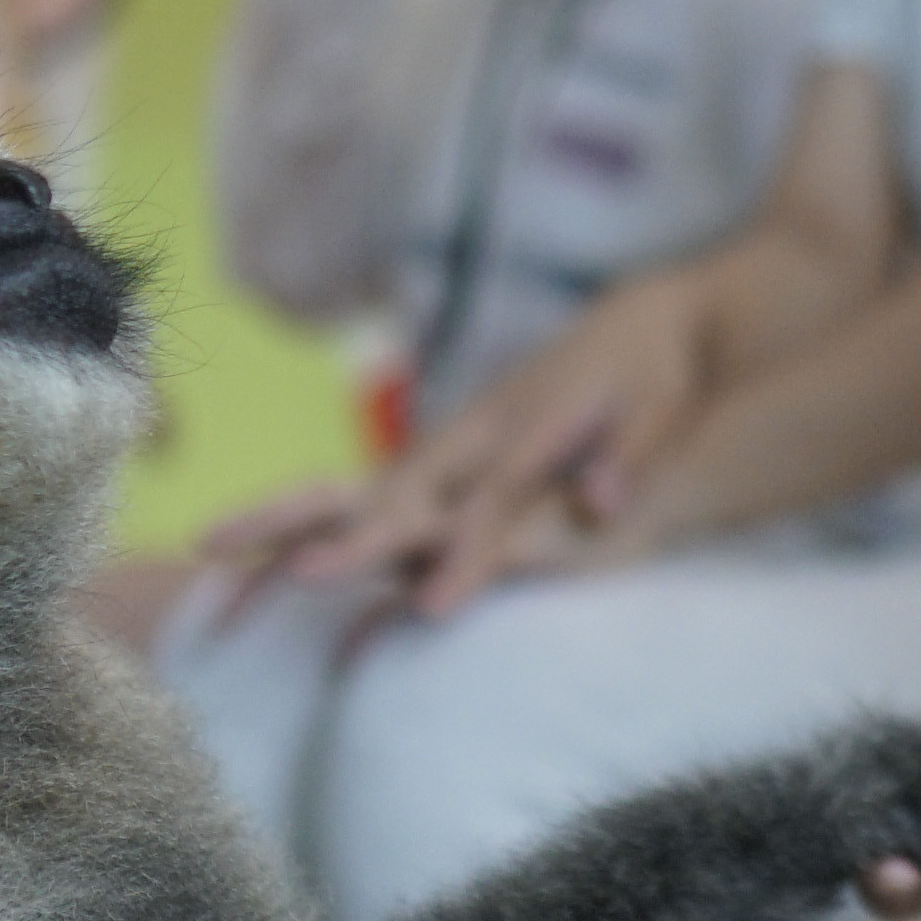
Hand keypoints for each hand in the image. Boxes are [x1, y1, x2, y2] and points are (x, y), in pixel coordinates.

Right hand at [283, 275, 716, 612]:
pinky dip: (340, 510)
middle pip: (410, 486)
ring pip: (387, 481)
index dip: (464, 552)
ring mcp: (464, 433)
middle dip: (357, 534)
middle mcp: (483, 426)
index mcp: (531, 419)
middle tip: (300, 574)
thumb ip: (631, 455)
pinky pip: (396, 484)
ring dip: (316, 514)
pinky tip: (296, 549)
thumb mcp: (663, 405)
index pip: (492, 499)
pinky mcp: (462, 443)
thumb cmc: (657, 366)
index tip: (430, 606)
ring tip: (257, 556)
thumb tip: (599, 507)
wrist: (640, 314)